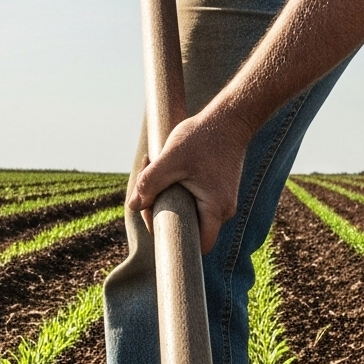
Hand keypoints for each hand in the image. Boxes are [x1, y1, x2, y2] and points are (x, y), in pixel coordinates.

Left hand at [128, 104, 250, 253]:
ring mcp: (223, 200)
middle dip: (164, 212)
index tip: (155, 218)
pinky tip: (172, 169)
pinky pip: (196, 201)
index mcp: (215, 209)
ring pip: (190, 212)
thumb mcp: (170, 159)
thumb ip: (150, 183)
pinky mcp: (219, 190)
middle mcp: (224, 210)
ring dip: (170, 197)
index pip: (197, 246)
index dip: (172, 239)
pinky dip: (180, 189)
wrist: (230, 118)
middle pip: (189, 228)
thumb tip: (134, 205)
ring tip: (159, 171)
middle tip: (150, 190)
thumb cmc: (203, 137)